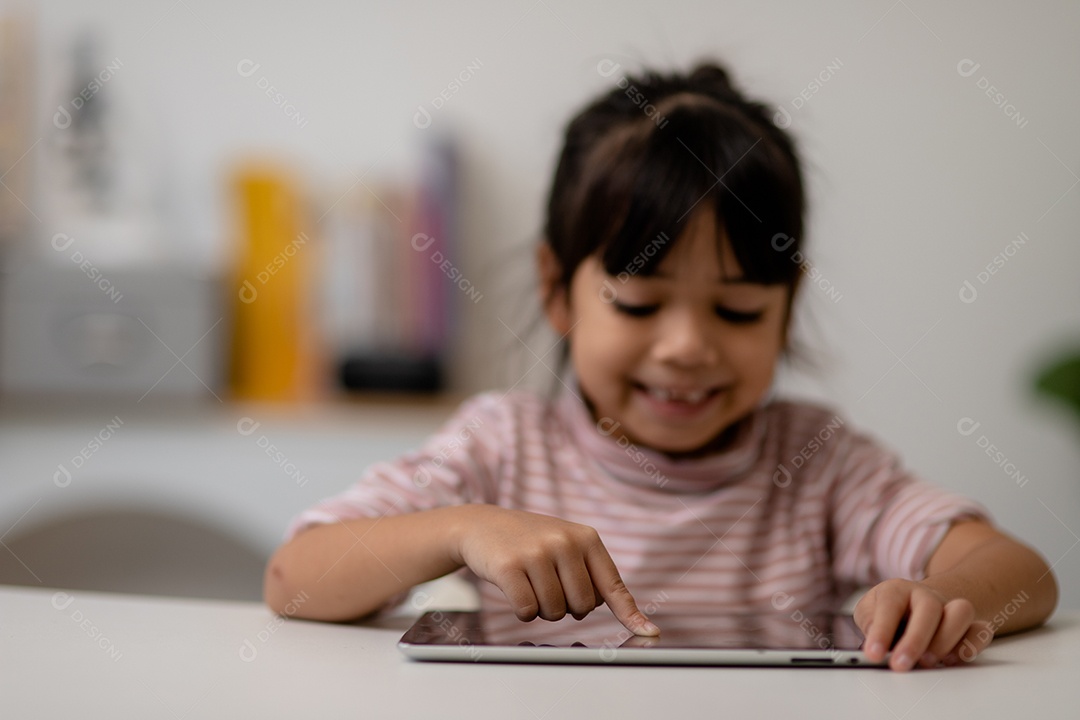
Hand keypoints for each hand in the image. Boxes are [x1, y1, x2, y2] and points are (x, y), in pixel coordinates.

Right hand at [451, 505, 659, 635]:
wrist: (482, 525)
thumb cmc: (531, 542)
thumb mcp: (568, 547)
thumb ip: (596, 578)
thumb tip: (635, 619)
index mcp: (586, 538)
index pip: (613, 586)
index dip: (630, 614)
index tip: (650, 634)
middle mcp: (565, 543)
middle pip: (583, 607)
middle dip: (566, 606)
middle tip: (548, 583)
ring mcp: (537, 553)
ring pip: (555, 612)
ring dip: (542, 608)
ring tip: (529, 581)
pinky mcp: (509, 566)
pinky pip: (528, 611)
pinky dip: (522, 610)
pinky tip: (514, 587)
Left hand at [854, 578, 993, 670]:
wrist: (915, 603)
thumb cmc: (888, 611)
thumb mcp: (868, 612)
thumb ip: (869, 624)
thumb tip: (875, 644)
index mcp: (898, 589)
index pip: (890, 605)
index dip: (881, 631)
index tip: (873, 654)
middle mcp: (926, 596)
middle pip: (929, 608)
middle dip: (915, 640)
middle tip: (901, 664)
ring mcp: (950, 608)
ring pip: (961, 612)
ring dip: (946, 640)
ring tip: (927, 662)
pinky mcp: (969, 625)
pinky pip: (981, 631)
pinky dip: (971, 646)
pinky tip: (952, 661)